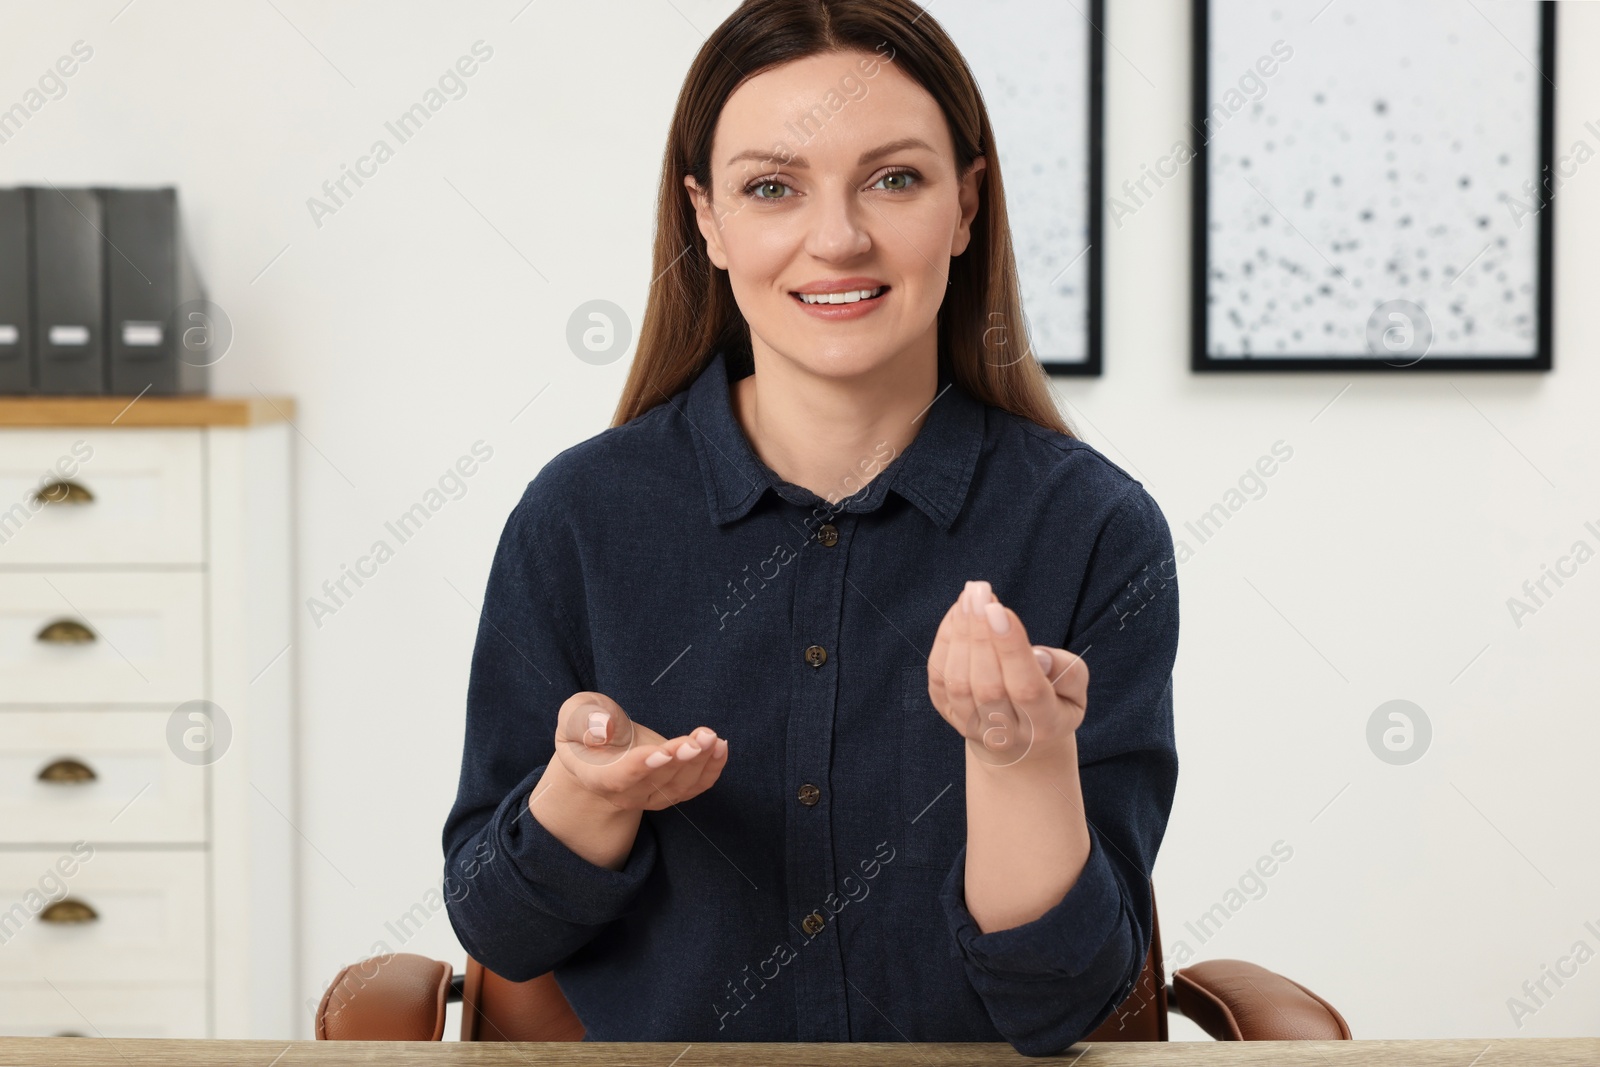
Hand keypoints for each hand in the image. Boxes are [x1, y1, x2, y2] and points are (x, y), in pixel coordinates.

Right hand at [551, 691, 728, 811]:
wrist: (600, 750)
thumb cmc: (586, 726)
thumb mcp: (574, 714)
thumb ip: (582, 719)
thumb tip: (603, 728)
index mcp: (596, 776)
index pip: (619, 778)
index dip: (642, 767)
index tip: (664, 753)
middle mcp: (625, 794)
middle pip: (657, 782)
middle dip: (682, 759)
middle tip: (700, 738)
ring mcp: (650, 797)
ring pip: (680, 786)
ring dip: (701, 762)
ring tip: (712, 737)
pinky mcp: (671, 790)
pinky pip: (695, 786)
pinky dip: (712, 768)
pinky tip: (721, 746)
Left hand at [926, 580, 1087, 767]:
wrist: (1022, 744)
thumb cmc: (1055, 702)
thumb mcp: (1075, 688)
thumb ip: (1066, 670)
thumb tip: (1035, 653)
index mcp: (1044, 725)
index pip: (1026, 687)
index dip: (1010, 648)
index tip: (998, 608)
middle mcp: (1006, 733)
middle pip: (987, 685)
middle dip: (980, 633)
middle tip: (979, 591)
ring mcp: (972, 727)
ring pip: (957, 682)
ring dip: (960, 634)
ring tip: (970, 596)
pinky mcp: (949, 715)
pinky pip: (939, 678)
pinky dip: (945, 642)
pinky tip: (959, 613)